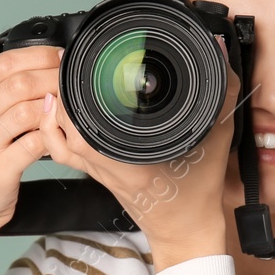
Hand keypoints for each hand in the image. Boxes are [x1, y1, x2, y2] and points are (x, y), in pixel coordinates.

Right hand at [0, 44, 61, 239]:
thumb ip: (3, 93)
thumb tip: (44, 66)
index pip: (4, 62)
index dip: (39, 56)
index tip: (61, 58)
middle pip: (19, 84)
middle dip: (53, 79)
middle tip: (72, 83)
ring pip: (26, 111)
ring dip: (55, 109)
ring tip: (69, 110)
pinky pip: (32, 144)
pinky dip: (51, 138)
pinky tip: (58, 137)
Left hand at [38, 54, 237, 268]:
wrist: (186, 228)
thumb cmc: (199, 189)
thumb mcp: (218, 134)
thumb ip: (222, 89)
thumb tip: (217, 47)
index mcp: (133, 161)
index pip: (88, 125)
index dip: (77, 92)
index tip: (80, 63)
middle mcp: (109, 165)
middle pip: (66, 128)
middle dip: (63, 93)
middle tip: (69, 63)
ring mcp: (98, 171)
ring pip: (59, 140)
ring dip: (53, 111)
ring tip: (61, 81)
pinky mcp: (95, 173)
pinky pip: (63, 152)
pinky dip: (53, 130)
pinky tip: (56, 110)